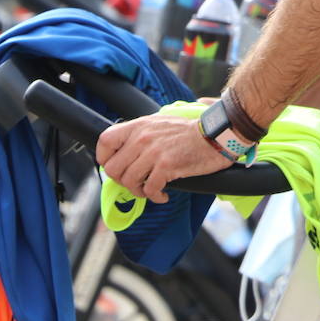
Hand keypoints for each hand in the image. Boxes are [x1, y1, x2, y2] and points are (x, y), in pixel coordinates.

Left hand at [97, 114, 231, 203]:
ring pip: (129, 181)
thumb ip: (140, 135)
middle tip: (137, 183)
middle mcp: (142, 138)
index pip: (105, 140)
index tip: (114, 166)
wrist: (215, 135)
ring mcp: (154, 152)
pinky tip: (163, 195)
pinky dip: (155, 197)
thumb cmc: (189, 132)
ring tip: (151, 190)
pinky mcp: (166, 166)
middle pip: (113, 168)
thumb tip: (125, 154)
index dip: (104, 158)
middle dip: (123, 181)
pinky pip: (150, 189)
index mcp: (139, 126)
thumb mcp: (159, 124)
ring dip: (139, 191)